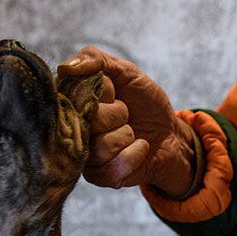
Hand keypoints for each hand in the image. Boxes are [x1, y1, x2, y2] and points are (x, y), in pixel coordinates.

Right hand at [57, 46, 195, 196]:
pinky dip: (133, 156)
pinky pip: (109, 170)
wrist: (171, 135)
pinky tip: (138, 148)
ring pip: (99, 147)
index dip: (102, 93)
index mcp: (74, 103)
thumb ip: (96, 59)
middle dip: (118, 114)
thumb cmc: (146, 104)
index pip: (71, 96)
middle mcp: (75, 129)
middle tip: (126, 112)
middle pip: (89, 121)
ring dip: (126, 136)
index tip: (114, 92)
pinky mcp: (98, 176)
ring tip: (132, 132)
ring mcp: (85, 154)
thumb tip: (65, 68)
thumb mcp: (126, 72)